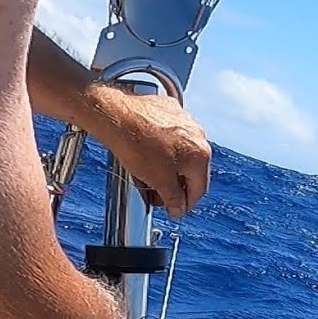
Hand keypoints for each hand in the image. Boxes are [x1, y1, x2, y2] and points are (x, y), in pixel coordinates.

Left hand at [87, 86, 211, 217]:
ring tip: (149, 174)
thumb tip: (178, 207)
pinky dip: (162, 146)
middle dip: (175, 185)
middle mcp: (198, 135)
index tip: (175, 210)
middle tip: (159, 194)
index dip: (186, 204)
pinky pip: (170, 134)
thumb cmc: (137, 145)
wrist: (116, 116)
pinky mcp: (169, 109)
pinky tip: (146, 152)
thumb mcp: (158, 181)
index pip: (199, 189)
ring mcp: (184, 120)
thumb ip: (173, 198)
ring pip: (181, 151)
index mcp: (201, 155)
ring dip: (168, 166)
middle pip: (191, 169)